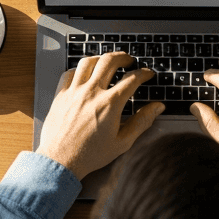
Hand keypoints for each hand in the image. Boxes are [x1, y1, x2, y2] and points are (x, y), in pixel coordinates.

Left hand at [37, 51, 163, 178]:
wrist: (60, 161)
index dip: (143, 73)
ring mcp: (74, 92)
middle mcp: (92, 93)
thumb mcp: (122, 142)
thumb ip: (142, 122)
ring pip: (88, 62)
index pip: (132, 78)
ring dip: (101, 58)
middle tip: (129, 60)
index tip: (147, 73)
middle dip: (123, 57)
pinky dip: (79, 69)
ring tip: (107, 61)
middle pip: (110, 61)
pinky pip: (69, 73)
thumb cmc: (90, 155)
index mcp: (110, 104)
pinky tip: (84, 73)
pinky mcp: (60, 95)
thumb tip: (157, 107)